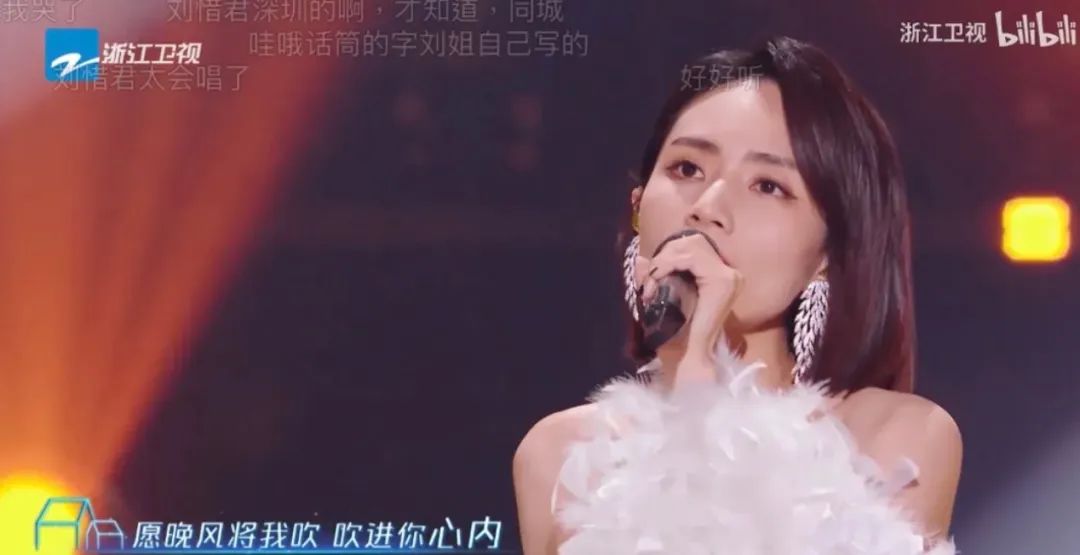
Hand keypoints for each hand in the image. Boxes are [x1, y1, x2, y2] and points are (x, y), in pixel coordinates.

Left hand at [638, 231, 742, 371]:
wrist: (688, 355)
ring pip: (691, 247)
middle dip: (664, 256)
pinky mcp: (722, 282)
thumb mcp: (667, 295)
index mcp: (723, 274)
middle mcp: (732, 272)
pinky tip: (658, 279)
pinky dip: (668, 265)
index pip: (694, 245)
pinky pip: (691, 258)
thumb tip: (640, 260)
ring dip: (664, 261)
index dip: (668, 254)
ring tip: (652, 283)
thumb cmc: (678, 331)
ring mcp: (730, 277)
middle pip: (693, 242)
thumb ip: (656, 276)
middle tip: (649, 281)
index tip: (650, 275)